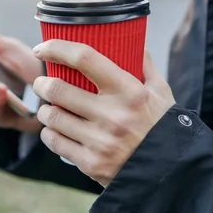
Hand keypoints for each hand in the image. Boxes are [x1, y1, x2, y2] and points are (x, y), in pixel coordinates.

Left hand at [32, 40, 174, 185]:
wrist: (170, 172)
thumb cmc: (163, 126)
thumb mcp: (160, 92)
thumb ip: (143, 65)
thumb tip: (131, 41)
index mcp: (129, 92)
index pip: (85, 59)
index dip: (57, 48)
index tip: (43, 47)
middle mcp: (113, 115)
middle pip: (57, 89)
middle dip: (42, 83)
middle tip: (42, 82)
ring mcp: (100, 141)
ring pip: (52, 117)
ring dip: (44, 110)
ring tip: (48, 108)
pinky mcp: (91, 164)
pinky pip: (55, 142)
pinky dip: (50, 133)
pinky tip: (55, 129)